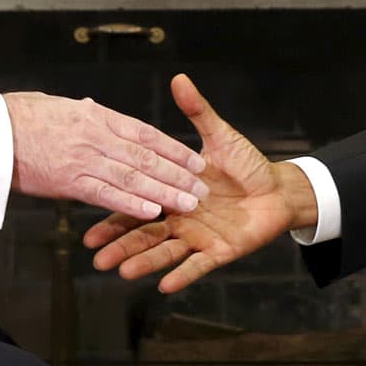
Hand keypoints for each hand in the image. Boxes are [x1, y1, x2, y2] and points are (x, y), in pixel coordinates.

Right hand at [4, 91, 207, 221]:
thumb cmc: (18, 115)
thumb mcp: (57, 104)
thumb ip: (80, 112)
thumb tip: (91, 108)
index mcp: (95, 115)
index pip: (145, 133)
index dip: (173, 147)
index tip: (195, 158)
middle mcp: (96, 135)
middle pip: (147, 156)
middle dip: (178, 173)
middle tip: (203, 186)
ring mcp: (83, 158)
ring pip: (134, 176)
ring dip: (164, 191)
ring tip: (190, 203)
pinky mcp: (67, 181)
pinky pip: (105, 194)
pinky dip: (130, 203)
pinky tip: (153, 212)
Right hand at [84, 74, 316, 292]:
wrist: (278, 189)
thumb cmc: (247, 165)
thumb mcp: (219, 137)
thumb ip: (197, 113)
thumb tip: (180, 79)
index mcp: (172, 195)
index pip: (136, 206)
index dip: (113, 218)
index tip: (88, 228)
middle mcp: (179, 220)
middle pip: (144, 236)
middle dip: (120, 247)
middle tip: (97, 259)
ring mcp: (198, 238)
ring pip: (165, 253)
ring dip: (144, 263)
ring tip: (122, 271)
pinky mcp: (219, 252)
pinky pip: (198, 267)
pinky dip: (182, 275)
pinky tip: (164, 285)